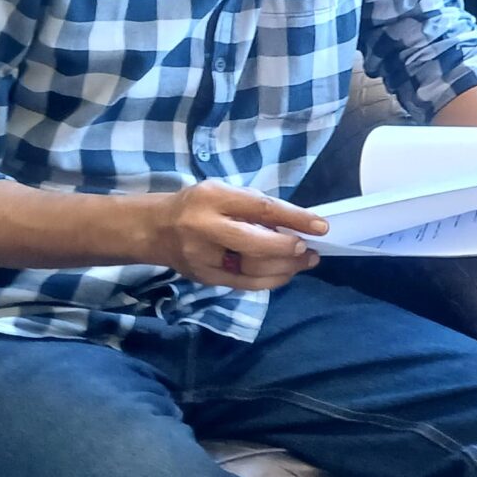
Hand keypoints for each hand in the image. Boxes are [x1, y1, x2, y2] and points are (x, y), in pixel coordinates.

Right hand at [144, 182, 327, 290]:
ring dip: (285, 268)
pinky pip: (244, 284)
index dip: (295, 219)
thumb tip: (295, 225)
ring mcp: (203, 257)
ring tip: (305, 261)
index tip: (320, 226)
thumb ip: (255, 206)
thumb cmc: (198, 206)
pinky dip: (270, 280)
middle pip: (255, 244)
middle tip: (307, 249)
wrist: (156, 229)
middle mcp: (205, 228)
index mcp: (213, 198)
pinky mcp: (205, 277)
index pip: (261, 208)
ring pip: (252, 269)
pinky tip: (285, 273)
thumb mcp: (224, 192)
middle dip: (287, 249)